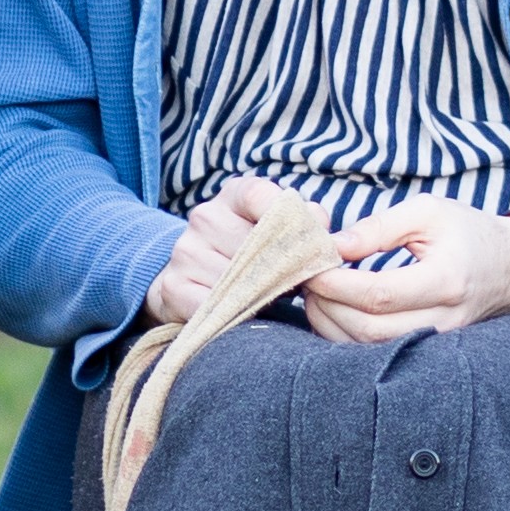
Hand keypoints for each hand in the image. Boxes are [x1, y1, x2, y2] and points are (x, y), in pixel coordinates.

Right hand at [148, 174, 314, 326]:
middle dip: (282, 269)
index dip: (288, 221)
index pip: (259, 196)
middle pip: (256, 245)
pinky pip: (218, 306)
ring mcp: (185, 251)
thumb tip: (336, 237)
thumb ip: (309, 226)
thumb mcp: (277, 231)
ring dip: (261, 295)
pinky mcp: (173, 286)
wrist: (193, 282)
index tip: (309, 244)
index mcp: (232, 195)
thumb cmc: (250, 254)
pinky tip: (243, 312)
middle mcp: (204, 217)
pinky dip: (237, 315)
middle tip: (292, 283)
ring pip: (240, 280)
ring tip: (265, 296)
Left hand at [304, 194, 509, 342]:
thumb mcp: (428, 212)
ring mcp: (437, 342)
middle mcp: (444, 320)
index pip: (379, 294)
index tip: (312, 266)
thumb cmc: (470, 233)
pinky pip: (378, 352)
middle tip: (305, 280)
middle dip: (327, 306)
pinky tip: (333, 311)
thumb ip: (379, 226)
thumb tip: (332, 245)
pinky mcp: (428, 352)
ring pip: (369, 349)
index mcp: (447, 280)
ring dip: (331, 325)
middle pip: (369, 329)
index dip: (337, 284)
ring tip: (314, 295)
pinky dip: (346, 336)